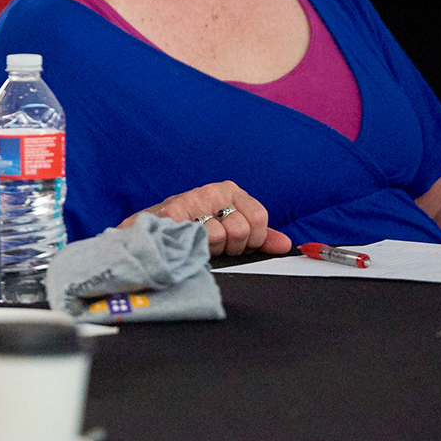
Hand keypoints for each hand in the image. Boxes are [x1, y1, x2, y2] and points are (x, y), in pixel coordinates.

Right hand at [120, 181, 292, 256]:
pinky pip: (198, 238)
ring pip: (219, 235)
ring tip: (201, 244)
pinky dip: (196, 246)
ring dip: (211, 249)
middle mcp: (212, 190)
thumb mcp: (231, 226)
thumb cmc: (197, 226)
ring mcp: (191, 199)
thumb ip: (260, 236)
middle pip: (241, 229)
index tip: (240, 244)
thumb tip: (285, 245)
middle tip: (217, 246)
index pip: (259, 216)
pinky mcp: (172, 212)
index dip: (254, 239)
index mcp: (231, 191)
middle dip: (231, 247)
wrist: (155, 225)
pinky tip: (190, 244)